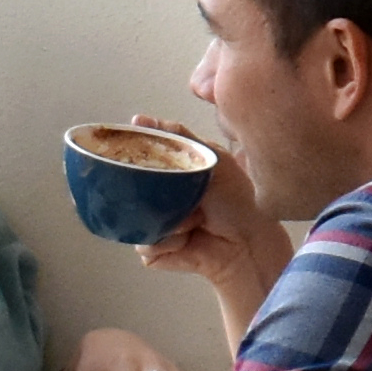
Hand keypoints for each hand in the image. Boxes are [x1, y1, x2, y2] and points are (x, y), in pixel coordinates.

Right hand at [131, 111, 284, 320]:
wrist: (247, 243)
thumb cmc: (236, 200)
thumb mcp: (212, 158)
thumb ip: (179, 136)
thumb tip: (138, 119)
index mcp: (167, 174)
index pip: (134, 162)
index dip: (127, 157)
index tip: (124, 152)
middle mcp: (156, 198)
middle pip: (126, 190)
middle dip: (146, 191)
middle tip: (175, 193)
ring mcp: (153, 224)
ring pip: (134, 219)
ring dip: (167, 219)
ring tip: (195, 220)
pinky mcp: (154, 250)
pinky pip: (144, 245)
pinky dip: (167, 242)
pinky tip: (188, 239)